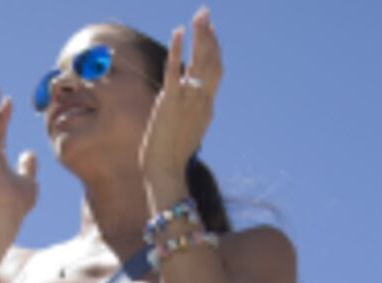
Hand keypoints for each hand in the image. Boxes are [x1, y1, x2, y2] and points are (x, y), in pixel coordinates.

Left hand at [141, 9, 220, 196]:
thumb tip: (192, 106)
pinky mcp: (169, 102)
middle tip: (205, 13)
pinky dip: (176, 50)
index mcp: (207, 106)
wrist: (165, 169)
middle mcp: (201, 100)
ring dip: (199, 36)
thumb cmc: (172, 154)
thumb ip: (192, 113)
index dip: (214, 49)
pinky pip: (175, 71)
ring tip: (199, 15)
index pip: (215, 71)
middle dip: (209, 35)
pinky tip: (178, 32)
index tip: (210, 32)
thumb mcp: (188, 130)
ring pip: (198, 61)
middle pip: (211, 61)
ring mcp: (187, 100)